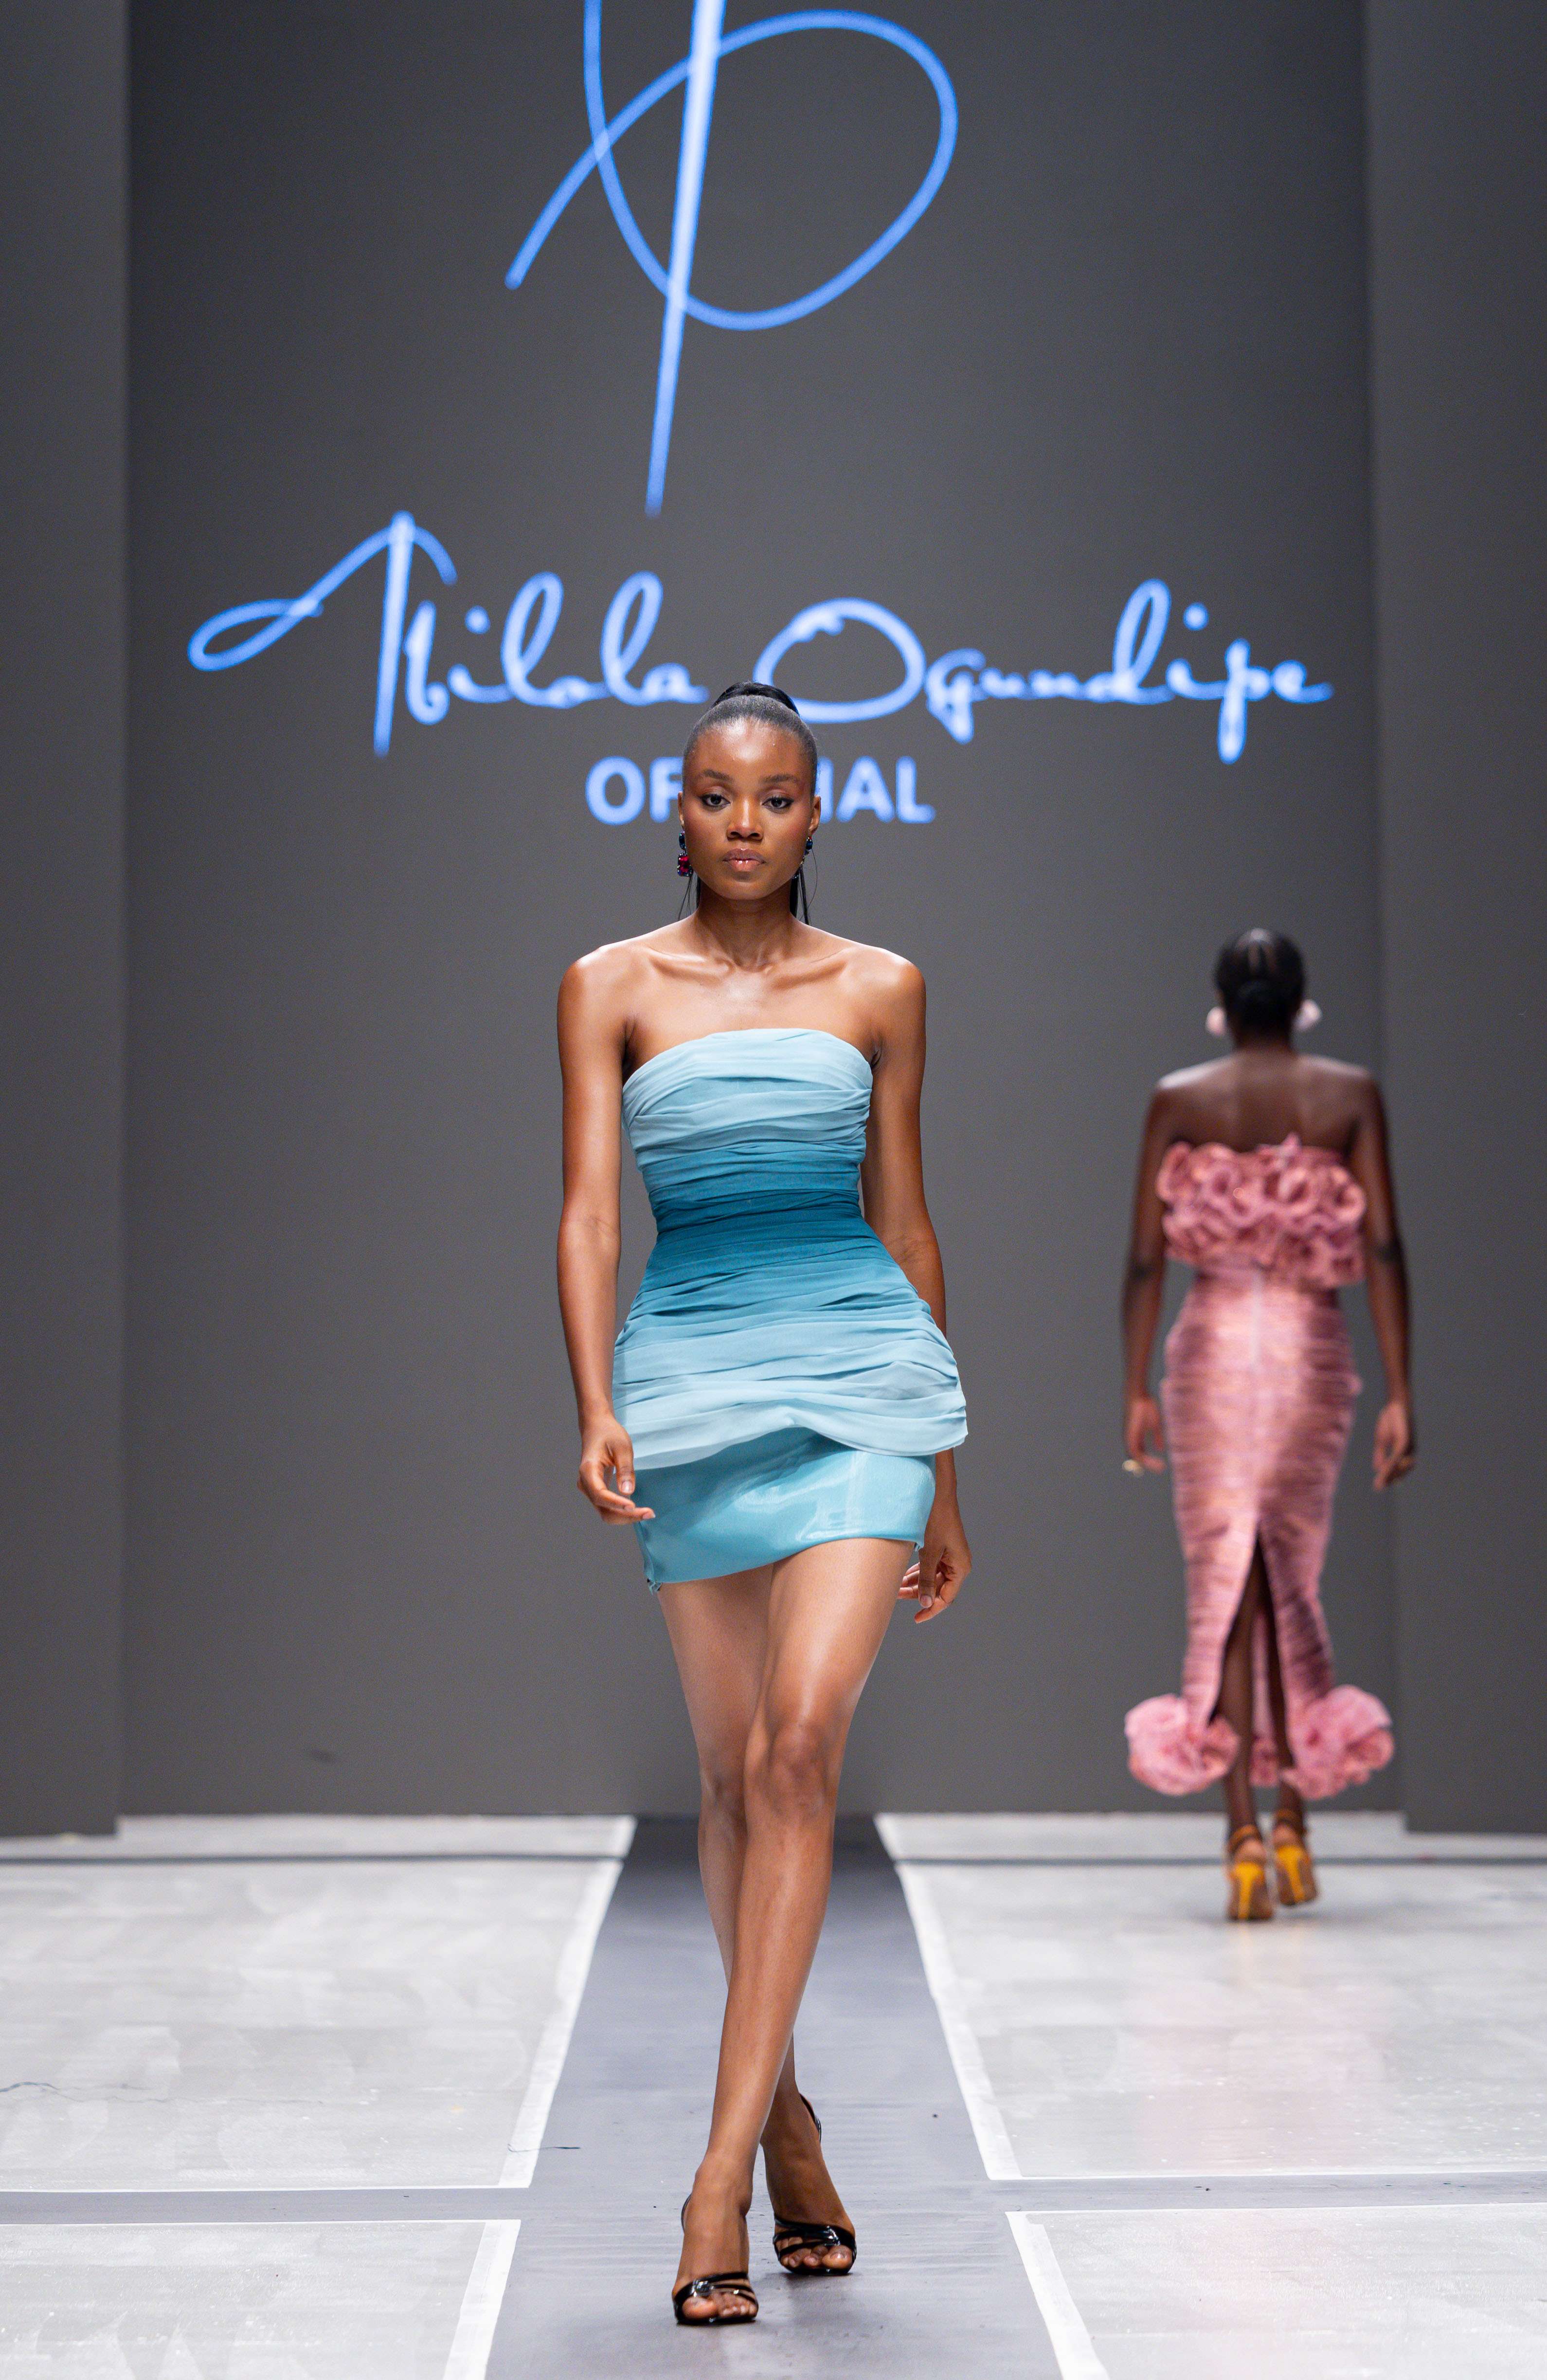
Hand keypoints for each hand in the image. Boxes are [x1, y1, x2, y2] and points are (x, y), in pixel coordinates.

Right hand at [577, 1417, 654, 1523]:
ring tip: (647, 1513)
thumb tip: (628, 1492)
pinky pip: (607, 1507)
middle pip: (603, 1509)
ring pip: (605, 1511)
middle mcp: (585, 1483)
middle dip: (625, 1516)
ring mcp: (589, 1489)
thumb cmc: (609, 1434)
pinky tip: (638, 1510)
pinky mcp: (596, 1491)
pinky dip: (622, 1511)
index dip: (616, 1503)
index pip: (600, 1494)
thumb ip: (625, 1469)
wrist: (596, 1428)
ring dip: (625, 1516)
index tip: (634, 1506)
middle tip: (650, 1514)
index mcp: (588, 1470)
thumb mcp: (622, 1447)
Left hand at [899, 1504, 971, 1623]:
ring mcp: (950, 1557)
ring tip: (895, 1587)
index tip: (917, 1618)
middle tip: (897, 1596)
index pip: (946, 1597)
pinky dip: (917, 1573)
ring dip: (915, 1583)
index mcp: (960, 1567)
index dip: (931, 1609)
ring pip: (932, 1578)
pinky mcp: (942, 1550)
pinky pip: (930, 1567)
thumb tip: (925, 1602)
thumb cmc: (936, 1521)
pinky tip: (902, 1577)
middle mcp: (958, 1564)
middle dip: (918, 1594)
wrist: (937, 1495)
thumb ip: (926, 1579)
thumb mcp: (929, 1553)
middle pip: (938, 1588)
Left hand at [1124, 1393, 1165, 1471]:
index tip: (1161, 1465)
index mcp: (1136, 1437)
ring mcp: (1128, 1438)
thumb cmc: (1146, 1408)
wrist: (1139, 1397)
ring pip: (1136, 1457)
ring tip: (1160, 1466)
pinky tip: (1151, 1459)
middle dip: (1150, 1464)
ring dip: (1148, 1463)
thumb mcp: (1155, 1425)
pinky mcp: (1128, 1436)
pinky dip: (1143, 1458)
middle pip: (1138, 1458)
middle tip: (1161, 1468)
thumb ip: (1157, 1437)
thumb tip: (1160, 1449)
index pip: (1141, 1453)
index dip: (1149, 1461)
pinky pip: (1134, 1452)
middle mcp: (1131, 1440)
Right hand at [1373, 1398, 1414, 1488]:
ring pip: (1400, 1466)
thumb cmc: (1391, 1420)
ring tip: (1380, 1483)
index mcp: (1405, 1451)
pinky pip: (1397, 1457)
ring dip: (1389, 1475)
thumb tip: (1377, 1468)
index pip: (1399, 1469)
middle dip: (1390, 1479)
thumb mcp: (1382, 1440)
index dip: (1391, 1478)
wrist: (1396, 1404)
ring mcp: (1409, 1446)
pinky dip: (1390, 1465)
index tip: (1380, 1485)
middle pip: (1402, 1471)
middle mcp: (1410, 1451)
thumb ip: (1381, 1454)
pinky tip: (1382, 1470)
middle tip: (1379, 1487)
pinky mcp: (1405, 1441)